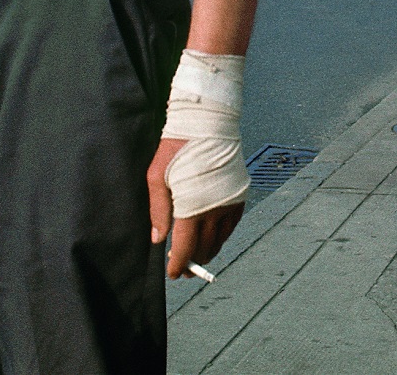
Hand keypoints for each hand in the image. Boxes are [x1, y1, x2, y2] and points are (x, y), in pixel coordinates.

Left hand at [147, 137, 244, 278]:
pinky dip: (220, 237)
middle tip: (181, 269)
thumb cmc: (177, 146)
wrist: (208, 123)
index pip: (186, 247)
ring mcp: (230, 204)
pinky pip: (231, 226)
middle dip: (192, 262)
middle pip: (204, 248)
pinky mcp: (239, 196)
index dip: (179, 264)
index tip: (172, 273)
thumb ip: (158, 210)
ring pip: (219, 240)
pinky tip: (211, 238)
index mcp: (192, 206)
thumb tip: (158, 239)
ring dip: (207, 252)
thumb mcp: (157, 176)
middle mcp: (215, 210)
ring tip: (195, 257)